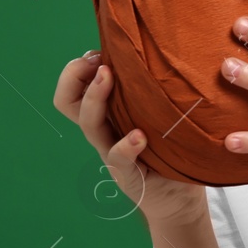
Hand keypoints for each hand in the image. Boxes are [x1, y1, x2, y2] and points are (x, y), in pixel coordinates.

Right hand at [53, 55, 207, 231]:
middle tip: (97, 61)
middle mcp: (104, 132)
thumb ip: (150, 91)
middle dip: (75, 76)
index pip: (73, 89)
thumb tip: (157, 50)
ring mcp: (112, 152)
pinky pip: (120, 158)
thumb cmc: (170, 149)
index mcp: (107, 115)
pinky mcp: (128, 174)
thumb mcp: (158, 113)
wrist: (179, 197)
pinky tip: (139, 136)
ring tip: (107, 76)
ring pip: (90, 124)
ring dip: (95, 99)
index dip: (76, 69)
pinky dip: (126, 145)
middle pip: (68, 103)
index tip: (97, 53)